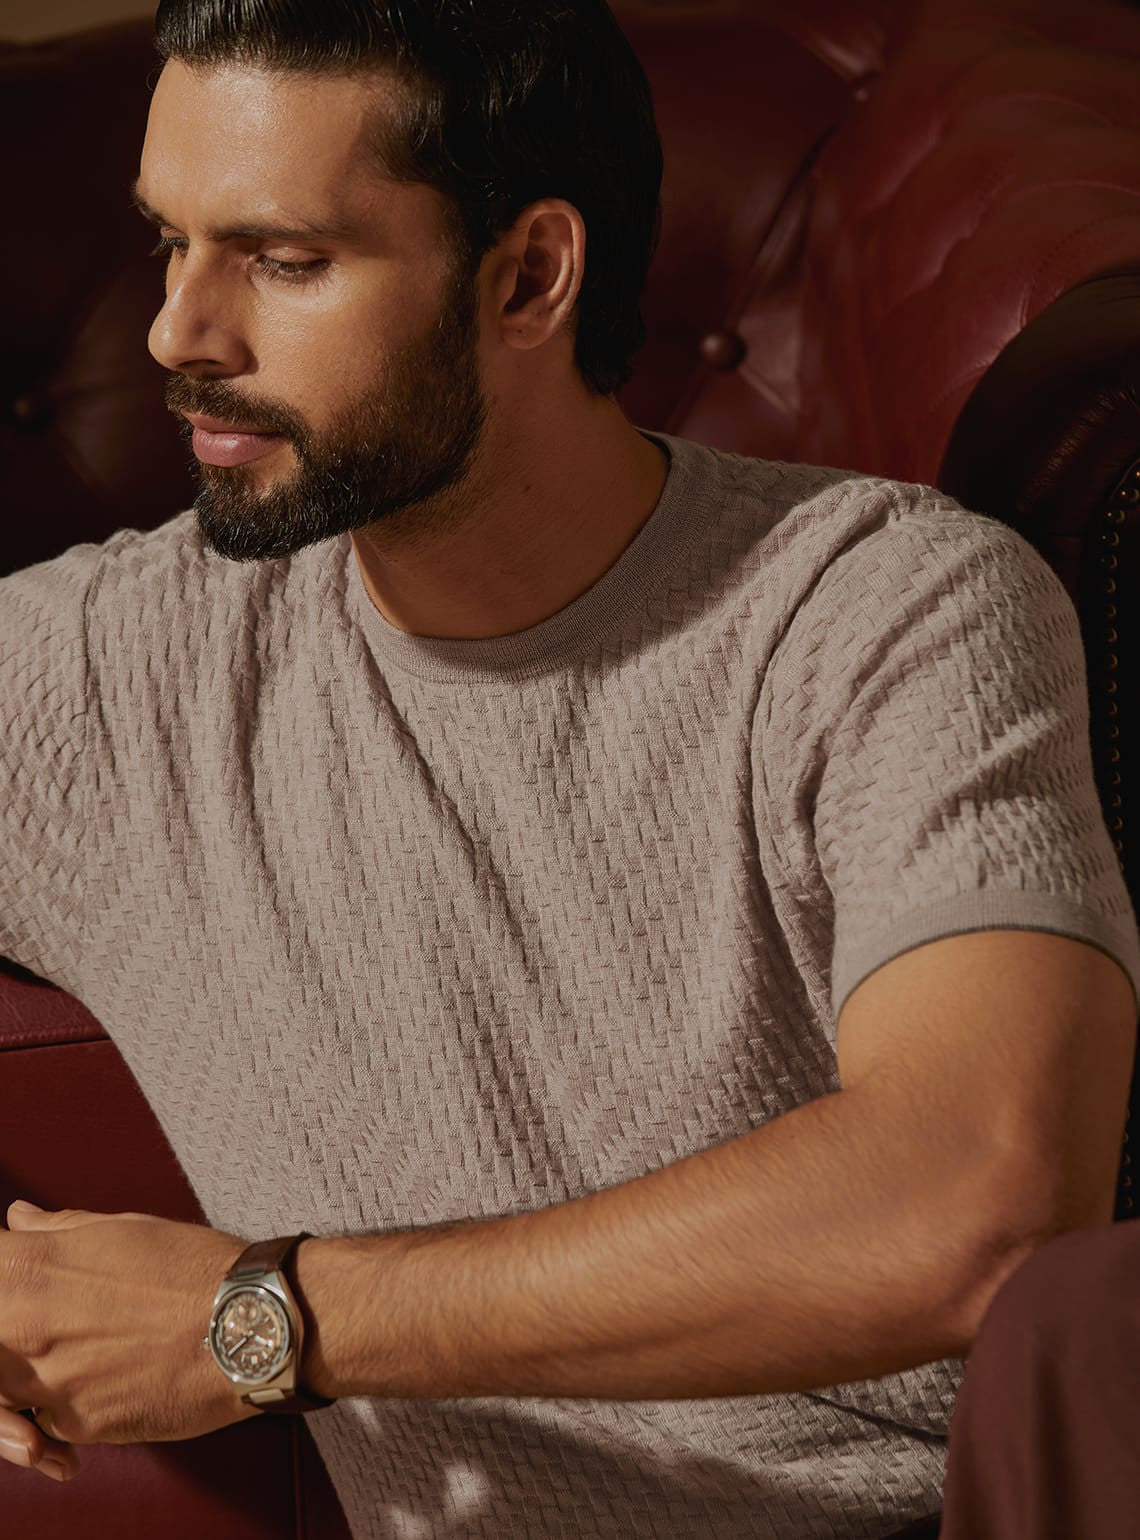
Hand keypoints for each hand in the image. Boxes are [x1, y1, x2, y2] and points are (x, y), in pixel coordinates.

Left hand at [0, 1201, 262, 1480]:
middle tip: (60, 1321)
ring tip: (80, 1354)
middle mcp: (23, 1325)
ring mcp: (45, 1381)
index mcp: (30, 1266)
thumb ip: (60, 1230)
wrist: (250, 1324)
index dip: (4, 1274)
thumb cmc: (195, 1267)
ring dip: (23, 1377)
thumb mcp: (125, 1230)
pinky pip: (45, 1422)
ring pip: (3, 1390)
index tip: (23, 1276)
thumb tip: (20, 1219)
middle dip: (12, 1327)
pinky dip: (61, 1410)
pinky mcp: (75, 1425)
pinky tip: (105, 1382)